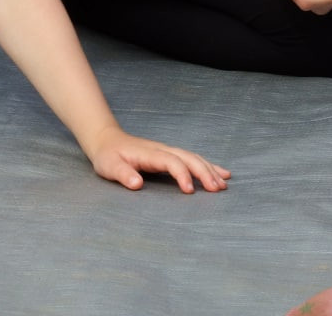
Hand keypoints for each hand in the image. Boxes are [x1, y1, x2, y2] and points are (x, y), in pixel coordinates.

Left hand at [86, 126, 229, 193]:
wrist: (107, 140)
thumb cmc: (108, 155)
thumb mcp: (109, 165)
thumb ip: (122, 174)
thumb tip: (136, 184)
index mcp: (149, 154)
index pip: (171, 161)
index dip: (182, 175)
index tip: (189, 191)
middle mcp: (162, 150)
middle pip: (187, 158)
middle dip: (204, 172)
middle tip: (217, 190)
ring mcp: (167, 151)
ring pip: (193, 158)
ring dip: (209, 170)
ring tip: (223, 185)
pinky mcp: (170, 155)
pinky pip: (192, 159)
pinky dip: (208, 166)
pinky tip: (223, 174)